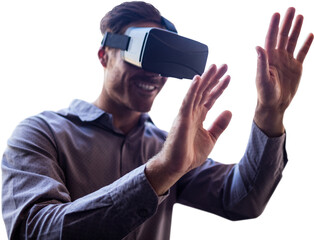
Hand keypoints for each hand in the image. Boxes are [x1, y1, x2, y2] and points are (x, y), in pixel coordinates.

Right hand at [146, 65, 231, 194]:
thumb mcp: (211, 138)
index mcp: (199, 116)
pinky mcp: (181, 119)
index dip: (219, 87)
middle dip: (214, 78)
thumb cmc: (190, 153)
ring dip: (206, 79)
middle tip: (224, 65)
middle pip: (205, 91)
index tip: (228, 77)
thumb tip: (229, 111)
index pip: (210, 98)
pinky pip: (187, 101)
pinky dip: (192, 90)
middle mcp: (192, 112)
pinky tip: (198, 79)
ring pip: (197, 92)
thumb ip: (219, 125)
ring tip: (215, 66)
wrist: (176, 166)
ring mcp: (186, 114)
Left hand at [254, 7, 312, 136]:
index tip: (276, 13)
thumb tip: (257, 47)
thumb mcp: (262, 79)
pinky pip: (302, 53)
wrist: (275, 105)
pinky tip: (310, 34)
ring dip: (296, 29)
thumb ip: (261, 63)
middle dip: (287, 22)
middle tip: (291, 9)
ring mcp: (287, 61)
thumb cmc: (265, 94)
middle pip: (282, 36)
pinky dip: (306, 44)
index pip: (271, 38)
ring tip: (300, 16)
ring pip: (292, 41)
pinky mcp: (296, 68)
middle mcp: (277, 57)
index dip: (273, 26)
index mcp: (268, 58)